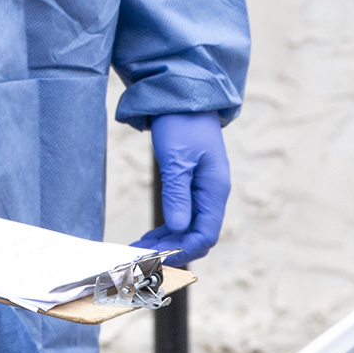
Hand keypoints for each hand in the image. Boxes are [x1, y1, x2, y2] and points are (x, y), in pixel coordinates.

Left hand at [130, 112, 230, 262]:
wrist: (183, 94)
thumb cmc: (182, 122)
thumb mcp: (177, 158)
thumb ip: (177, 193)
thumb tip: (178, 228)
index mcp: (214, 190)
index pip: (206, 234)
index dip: (184, 250)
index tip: (157, 258)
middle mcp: (212, 194)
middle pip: (197, 236)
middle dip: (171, 249)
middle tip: (140, 258)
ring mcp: (202, 190)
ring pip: (189, 228)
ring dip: (167, 241)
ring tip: (139, 250)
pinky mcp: (191, 184)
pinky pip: (183, 216)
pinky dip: (167, 228)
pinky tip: (149, 236)